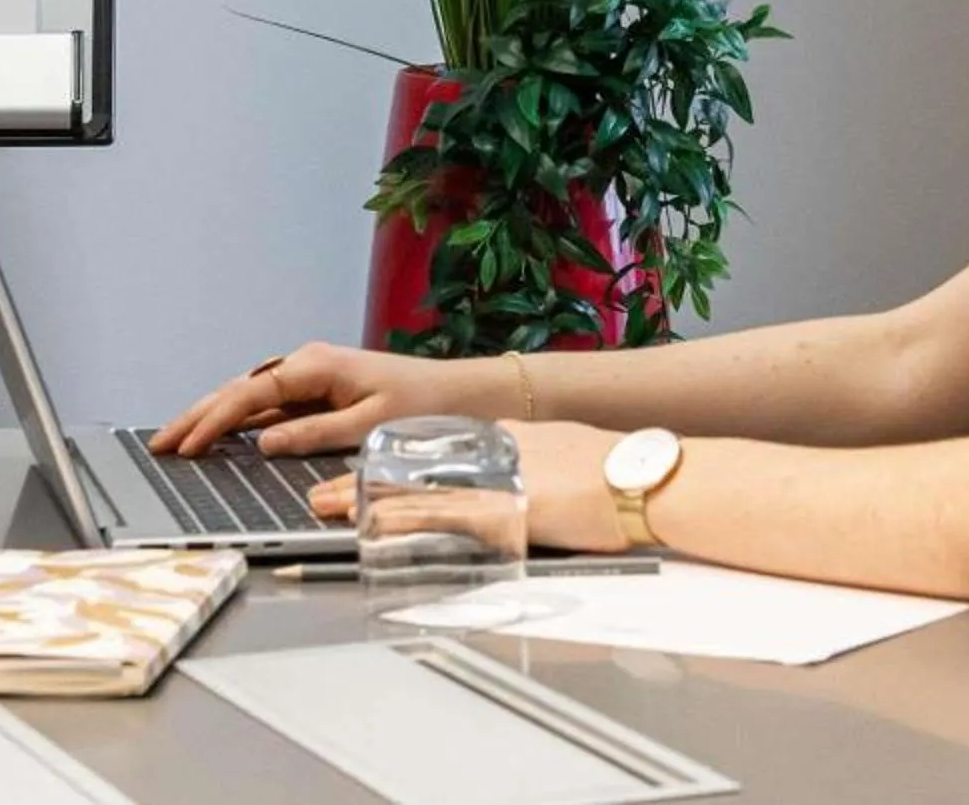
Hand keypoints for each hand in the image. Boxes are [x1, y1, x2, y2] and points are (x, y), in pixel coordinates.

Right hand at [148, 341, 495, 458]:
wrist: (462, 393)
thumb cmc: (423, 406)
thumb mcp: (370, 426)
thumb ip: (314, 434)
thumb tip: (262, 442)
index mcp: (315, 365)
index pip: (250, 394)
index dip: (213, 421)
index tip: (185, 445)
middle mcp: (306, 364)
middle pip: (239, 390)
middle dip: (197, 415)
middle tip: (159, 443)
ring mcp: (310, 376)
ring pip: (248, 396)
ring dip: (212, 416)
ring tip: (176, 439)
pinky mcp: (318, 390)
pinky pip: (268, 404)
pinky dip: (238, 419)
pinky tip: (219, 434)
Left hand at [298, 420, 630, 545]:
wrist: (642, 477)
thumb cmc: (622, 471)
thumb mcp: (571, 454)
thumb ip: (543, 462)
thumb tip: (536, 474)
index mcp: (510, 439)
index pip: (442, 450)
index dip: (400, 464)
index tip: (369, 472)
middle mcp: (491, 453)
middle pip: (415, 465)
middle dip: (366, 480)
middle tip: (326, 489)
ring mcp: (489, 481)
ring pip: (413, 490)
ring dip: (365, 502)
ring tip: (326, 506)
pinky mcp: (497, 511)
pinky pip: (435, 519)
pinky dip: (400, 524)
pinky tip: (375, 529)